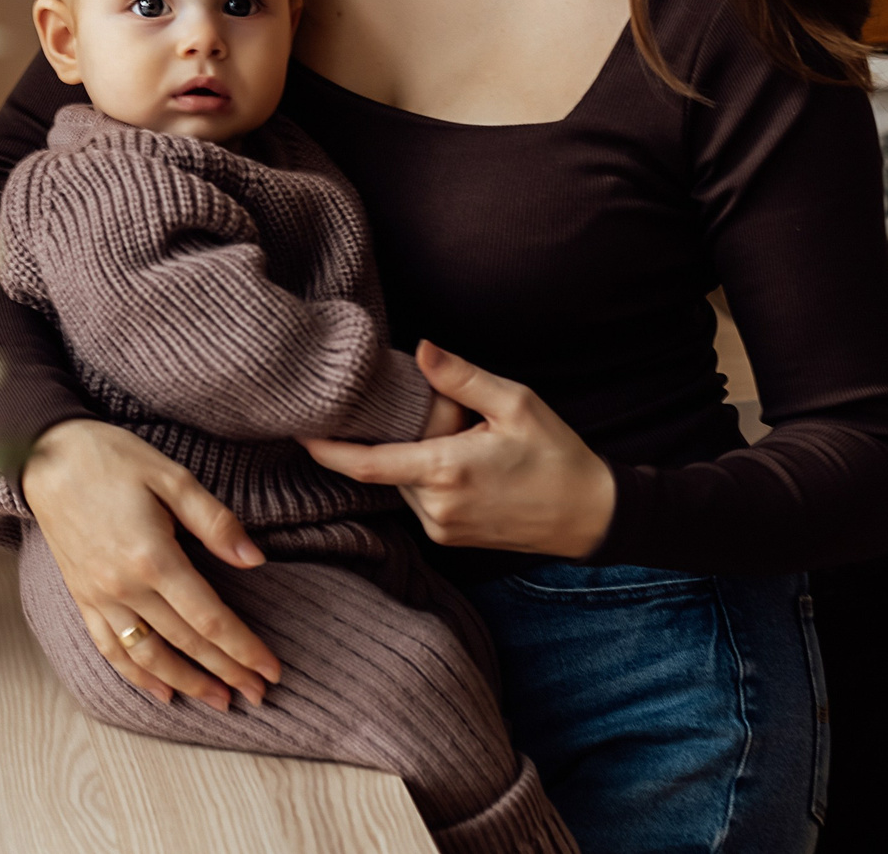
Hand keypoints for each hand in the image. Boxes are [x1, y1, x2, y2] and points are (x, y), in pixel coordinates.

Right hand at [18, 419, 282, 711]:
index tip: (271, 670)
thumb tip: (255, 560)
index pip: (209, 618)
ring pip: (148, 656)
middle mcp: (124, 586)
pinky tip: (162, 692)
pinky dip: (137, 676)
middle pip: (185, 643)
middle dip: (226, 672)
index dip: (243, 648)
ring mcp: (99, 597)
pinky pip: (110, 648)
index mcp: (153, 557)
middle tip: (259, 695)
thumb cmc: (113, 458)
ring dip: (187, 683)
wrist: (47, 455)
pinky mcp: (82, 597)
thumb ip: (215, 521)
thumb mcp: (173, 476)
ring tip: (218, 701)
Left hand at [302, 342, 616, 556]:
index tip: (297, 431)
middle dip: (389, 438)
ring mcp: (442, 529)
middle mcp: (436, 508)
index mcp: (446, 472)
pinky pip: (420, 500)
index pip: (367, 465)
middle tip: (421, 412)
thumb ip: (462, 378)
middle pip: (385, 468)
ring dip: (410, 458)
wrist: (590, 515)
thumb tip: (422, 349)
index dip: (326, 450)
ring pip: (402, 484)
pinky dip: (425, 476)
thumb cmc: (557, 455)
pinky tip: (461, 460)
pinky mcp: (451, 539)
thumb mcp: (515, 403)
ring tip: (457, 436)